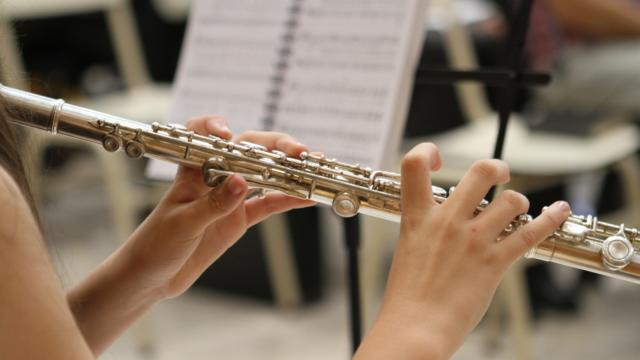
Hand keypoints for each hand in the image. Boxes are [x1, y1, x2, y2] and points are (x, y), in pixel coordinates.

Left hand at [121, 116, 314, 298]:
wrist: (151, 277)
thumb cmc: (155, 245)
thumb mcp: (183, 224)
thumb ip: (213, 204)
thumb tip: (241, 182)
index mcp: (193, 172)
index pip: (203, 136)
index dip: (216, 128)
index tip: (229, 135)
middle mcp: (214, 177)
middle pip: (248, 151)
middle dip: (275, 147)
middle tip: (298, 153)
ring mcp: (230, 197)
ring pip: (264, 175)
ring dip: (288, 171)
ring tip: (312, 168)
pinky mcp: (239, 218)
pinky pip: (268, 204)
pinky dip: (287, 200)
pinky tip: (306, 197)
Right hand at [356, 143, 570, 358]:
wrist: (415, 326)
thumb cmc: (408, 295)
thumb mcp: (409, 249)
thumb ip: (427, 227)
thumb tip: (446, 216)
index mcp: (417, 217)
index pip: (414, 163)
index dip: (428, 151)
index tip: (439, 160)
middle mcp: (447, 221)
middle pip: (481, 172)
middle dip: (496, 167)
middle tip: (500, 174)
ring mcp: (473, 240)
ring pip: (511, 200)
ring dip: (518, 203)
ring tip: (514, 212)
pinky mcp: (494, 262)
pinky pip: (530, 232)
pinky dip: (550, 218)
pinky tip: (558, 209)